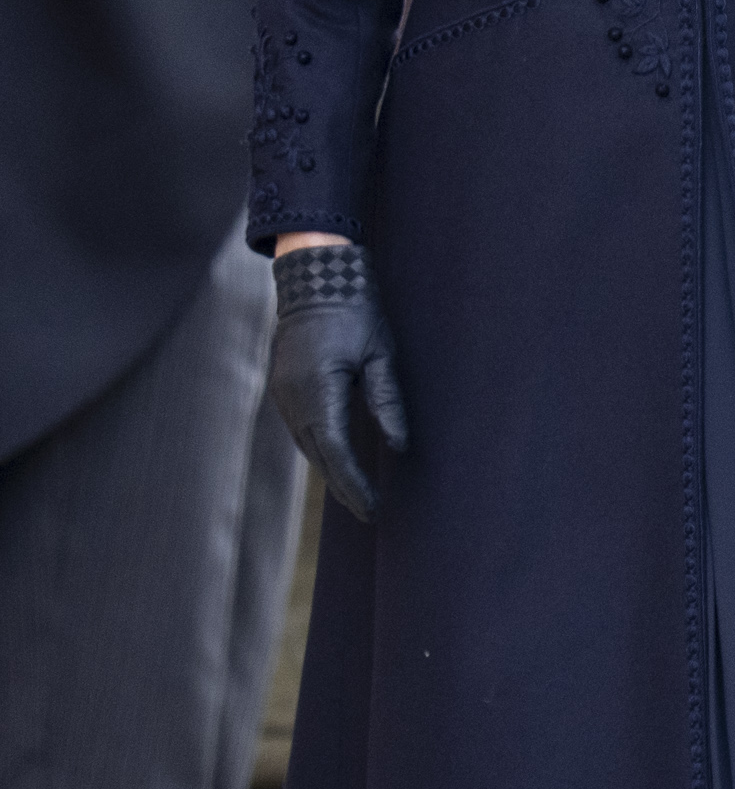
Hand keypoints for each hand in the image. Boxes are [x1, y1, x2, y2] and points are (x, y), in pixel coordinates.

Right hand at [269, 241, 408, 522]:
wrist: (314, 276)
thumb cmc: (355, 311)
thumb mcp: (381, 354)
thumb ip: (388, 401)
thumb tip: (399, 447)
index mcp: (318, 391)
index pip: (336, 452)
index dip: (354, 484)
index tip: (373, 508)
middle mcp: (292, 398)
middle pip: (319, 455)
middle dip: (343, 486)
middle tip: (368, 512)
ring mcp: (281, 393)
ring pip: (306, 445)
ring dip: (329, 470)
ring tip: (355, 494)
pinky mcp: (280, 386)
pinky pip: (299, 428)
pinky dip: (318, 448)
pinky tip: (335, 459)